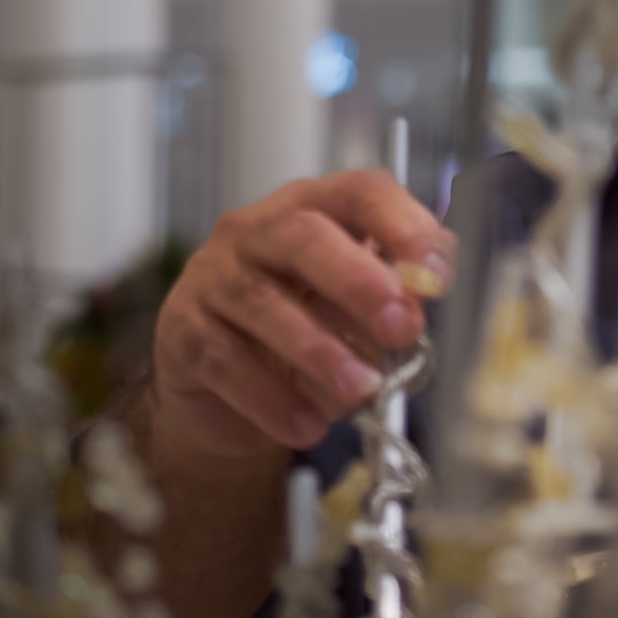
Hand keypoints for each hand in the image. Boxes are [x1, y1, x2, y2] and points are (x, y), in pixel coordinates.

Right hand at [151, 171, 454, 459]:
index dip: (403, 225)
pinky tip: (306, 424)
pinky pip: (223, 357)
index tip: (436, 274)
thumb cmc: (304, 336)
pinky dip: (271, 397)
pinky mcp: (181, 327)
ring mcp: (212, 275)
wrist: (229, 398)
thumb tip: (419, 307)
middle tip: (401, 327)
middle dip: (359, 281)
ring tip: (361, 390)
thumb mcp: (356, 316)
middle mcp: (256, 230)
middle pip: (304, 235)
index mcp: (314, 210)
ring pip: (261, 301)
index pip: (360, 192)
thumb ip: (390, 304)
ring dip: (320, 350)